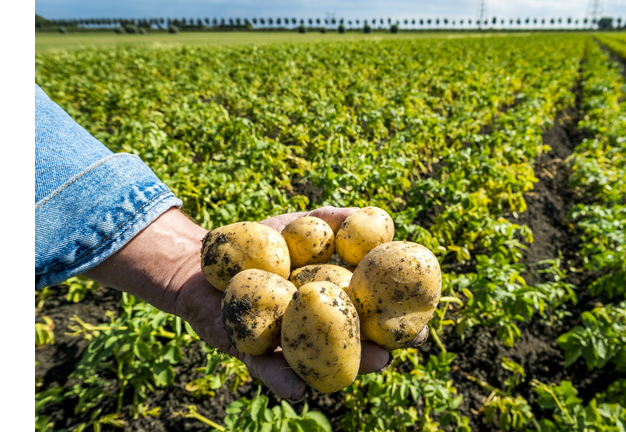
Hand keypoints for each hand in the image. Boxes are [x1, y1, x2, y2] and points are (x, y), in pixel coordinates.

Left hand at [84, 206, 427, 401]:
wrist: (204, 259)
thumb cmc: (259, 241)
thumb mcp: (299, 225)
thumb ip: (335, 222)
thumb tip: (381, 219)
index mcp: (330, 301)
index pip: (371, 316)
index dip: (397, 323)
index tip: (421, 323)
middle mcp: (311, 327)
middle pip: (351, 347)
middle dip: (377, 352)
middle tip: (398, 351)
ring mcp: (283, 342)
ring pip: (317, 363)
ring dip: (345, 370)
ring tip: (368, 365)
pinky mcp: (250, 350)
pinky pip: (267, 368)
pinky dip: (282, 379)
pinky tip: (298, 389)